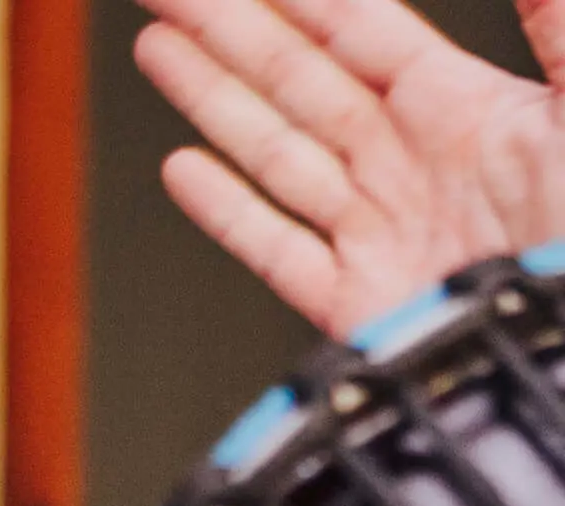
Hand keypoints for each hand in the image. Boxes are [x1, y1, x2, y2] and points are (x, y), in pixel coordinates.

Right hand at [136, 0, 564, 338]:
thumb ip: (556, 18)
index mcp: (461, 106)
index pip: (358, 28)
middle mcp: (405, 162)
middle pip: (295, 77)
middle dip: (229, 29)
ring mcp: (374, 230)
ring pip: (270, 148)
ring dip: (209, 96)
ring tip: (157, 48)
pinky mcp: (354, 301)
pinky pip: (275, 247)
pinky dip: (224, 210)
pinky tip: (184, 170)